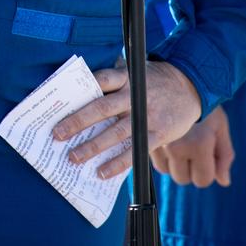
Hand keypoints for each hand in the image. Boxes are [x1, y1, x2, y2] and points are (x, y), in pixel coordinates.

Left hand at [52, 60, 201, 179]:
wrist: (189, 86)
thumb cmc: (152, 81)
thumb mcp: (134, 72)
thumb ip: (112, 81)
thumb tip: (80, 93)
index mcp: (126, 77)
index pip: (100, 80)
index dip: (80, 90)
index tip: (60, 103)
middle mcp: (134, 95)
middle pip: (102, 108)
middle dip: (78, 121)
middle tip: (57, 134)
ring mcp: (146, 115)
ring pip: (115, 132)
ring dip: (93, 146)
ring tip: (73, 158)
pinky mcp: (157, 133)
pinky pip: (134, 151)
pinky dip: (117, 163)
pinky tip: (101, 172)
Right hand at [150, 103, 233, 186]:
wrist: (179, 77)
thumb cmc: (204, 104)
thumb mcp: (220, 126)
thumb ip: (225, 155)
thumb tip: (224, 182)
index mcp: (200, 143)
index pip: (203, 180)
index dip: (206, 172)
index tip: (206, 159)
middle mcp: (178, 145)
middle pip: (182, 178)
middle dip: (188, 170)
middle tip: (191, 150)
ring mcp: (159, 140)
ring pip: (165, 171)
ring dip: (172, 164)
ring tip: (179, 144)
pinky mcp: (144, 134)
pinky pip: (154, 159)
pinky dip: (160, 155)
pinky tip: (166, 141)